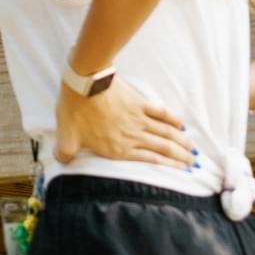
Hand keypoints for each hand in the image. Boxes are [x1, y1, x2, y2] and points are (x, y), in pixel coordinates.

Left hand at [53, 74, 191, 169]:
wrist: (84, 82)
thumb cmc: (76, 110)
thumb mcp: (66, 136)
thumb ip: (65, 152)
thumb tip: (60, 160)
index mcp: (119, 148)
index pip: (150, 161)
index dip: (168, 167)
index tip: (182, 172)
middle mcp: (133, 136)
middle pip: (163, 148)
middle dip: (180, 157)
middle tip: (194, 162)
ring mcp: (138, 119)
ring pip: (165, 133)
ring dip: (181, 142)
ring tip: (193, 149)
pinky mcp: (139, 102)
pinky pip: (160, 112)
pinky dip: (172, 119)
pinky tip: (180, 124)